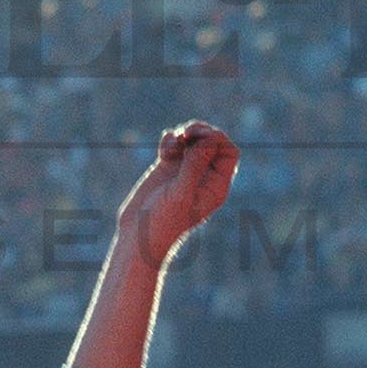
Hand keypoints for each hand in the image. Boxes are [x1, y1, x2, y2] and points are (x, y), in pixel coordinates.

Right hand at [118, 123, 238, 264]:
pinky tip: (163, 152)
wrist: (138, 235)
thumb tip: (208, 141)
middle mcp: (203, 177)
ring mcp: (185, 171)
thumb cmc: (162, 222)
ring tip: (172, 146)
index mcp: (215, 186)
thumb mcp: (180, 194)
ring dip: (183, 134)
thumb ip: (194, 167)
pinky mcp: (168, 168)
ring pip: (193, 139)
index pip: (229, 152)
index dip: (218, 139)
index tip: (200, 139)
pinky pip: (175, 143)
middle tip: (186, 134)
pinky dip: (169, 140)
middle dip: (200, 132)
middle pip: (212, 141)